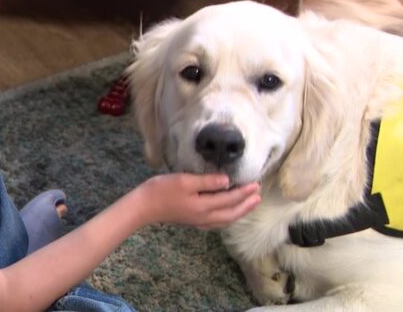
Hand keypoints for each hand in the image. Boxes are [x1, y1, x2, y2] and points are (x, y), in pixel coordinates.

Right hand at [136, 173, 260, 229]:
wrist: (143, 206)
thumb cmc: (162, 190)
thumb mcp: (185, 181)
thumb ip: (207, 181)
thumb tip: (227, 181)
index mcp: (204, 207)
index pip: (230, 199)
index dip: (244, 192)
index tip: (255, 184)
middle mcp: (204, 217)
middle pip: (231, 213)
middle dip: (246, 204)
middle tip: (258, 195)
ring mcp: (198, 221)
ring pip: (225, 220)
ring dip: (239, 212)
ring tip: (249, 204)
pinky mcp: (193, 221)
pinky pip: (217, 222)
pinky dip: (227, 217)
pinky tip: (227, 213)